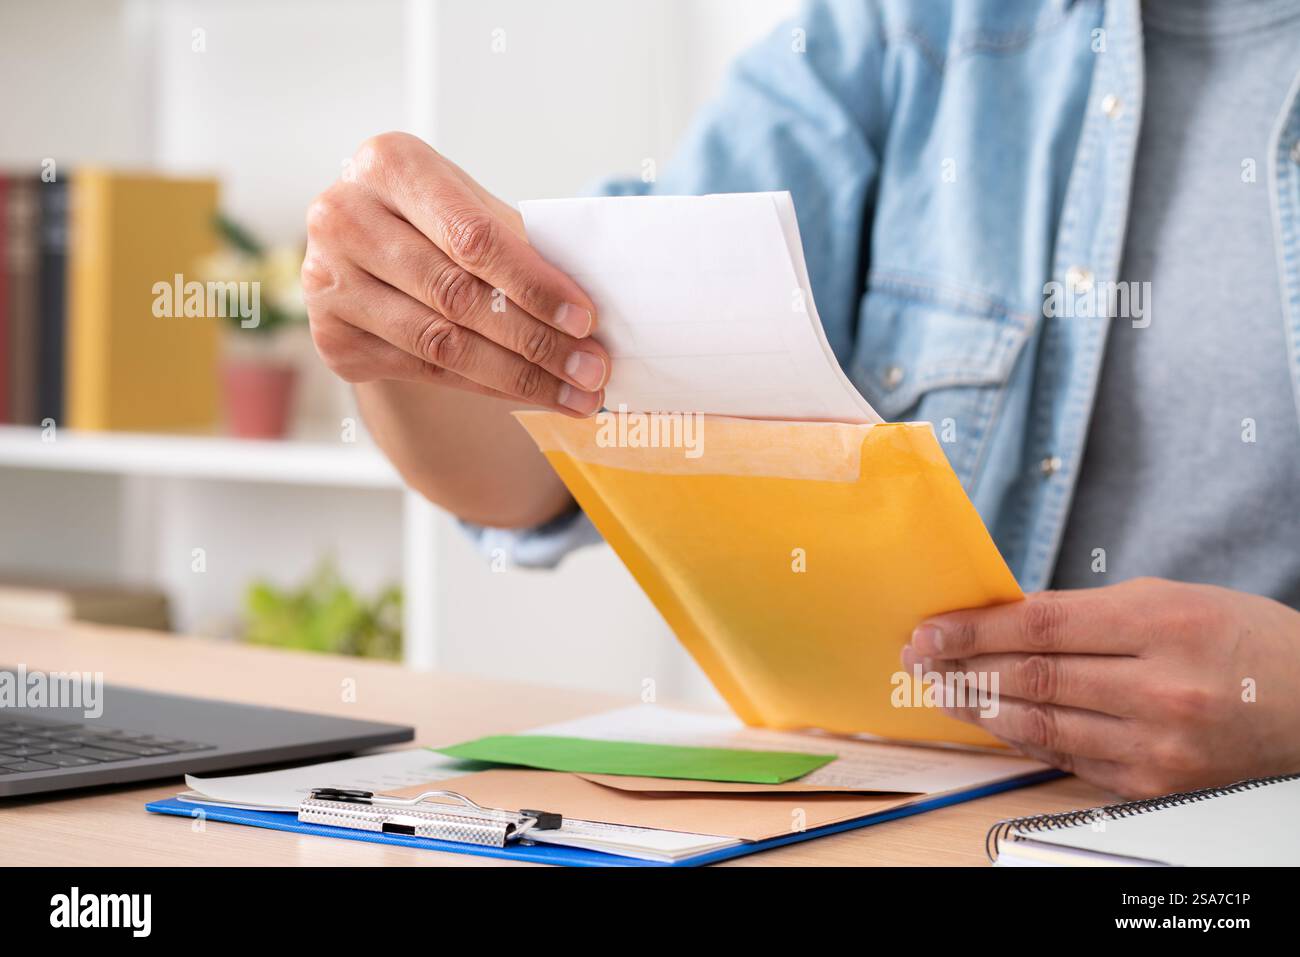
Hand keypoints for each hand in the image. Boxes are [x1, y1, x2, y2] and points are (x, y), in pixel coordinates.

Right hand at [302, 132, 607, 415]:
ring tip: (577, 393)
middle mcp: (341, 217)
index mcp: (387, 165)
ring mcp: (327, 282)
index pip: (471, 236)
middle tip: (593, 369)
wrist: (373, 253)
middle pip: (457, 295)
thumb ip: (520, 245)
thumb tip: (588, 313)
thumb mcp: (474, 209)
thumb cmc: (437, 221)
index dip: (533, 283)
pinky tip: (533, 395)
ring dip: (520, 376)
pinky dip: (488, 388)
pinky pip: (425, 371)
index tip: (587, 320)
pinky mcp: (331, 338)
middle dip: (537, 340)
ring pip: (442, 343)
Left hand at [902, 578, 1299, 797]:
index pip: (1041, 626)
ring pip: (1042, 725)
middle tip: (920, 658)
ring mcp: (1159, 746)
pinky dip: (1022, 738)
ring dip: (979, 707)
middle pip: (1033, 678)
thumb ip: (1086, 613)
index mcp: (1163, 625)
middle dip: (963, 666)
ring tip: (940, 690)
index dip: (975, 628)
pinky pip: (1067, 760)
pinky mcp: (1155, 786)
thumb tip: (1004, 619)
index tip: (931, 627)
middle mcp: (1161, 689)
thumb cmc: (1239, 641)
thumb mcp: (1169, 600)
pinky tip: (991, 720)